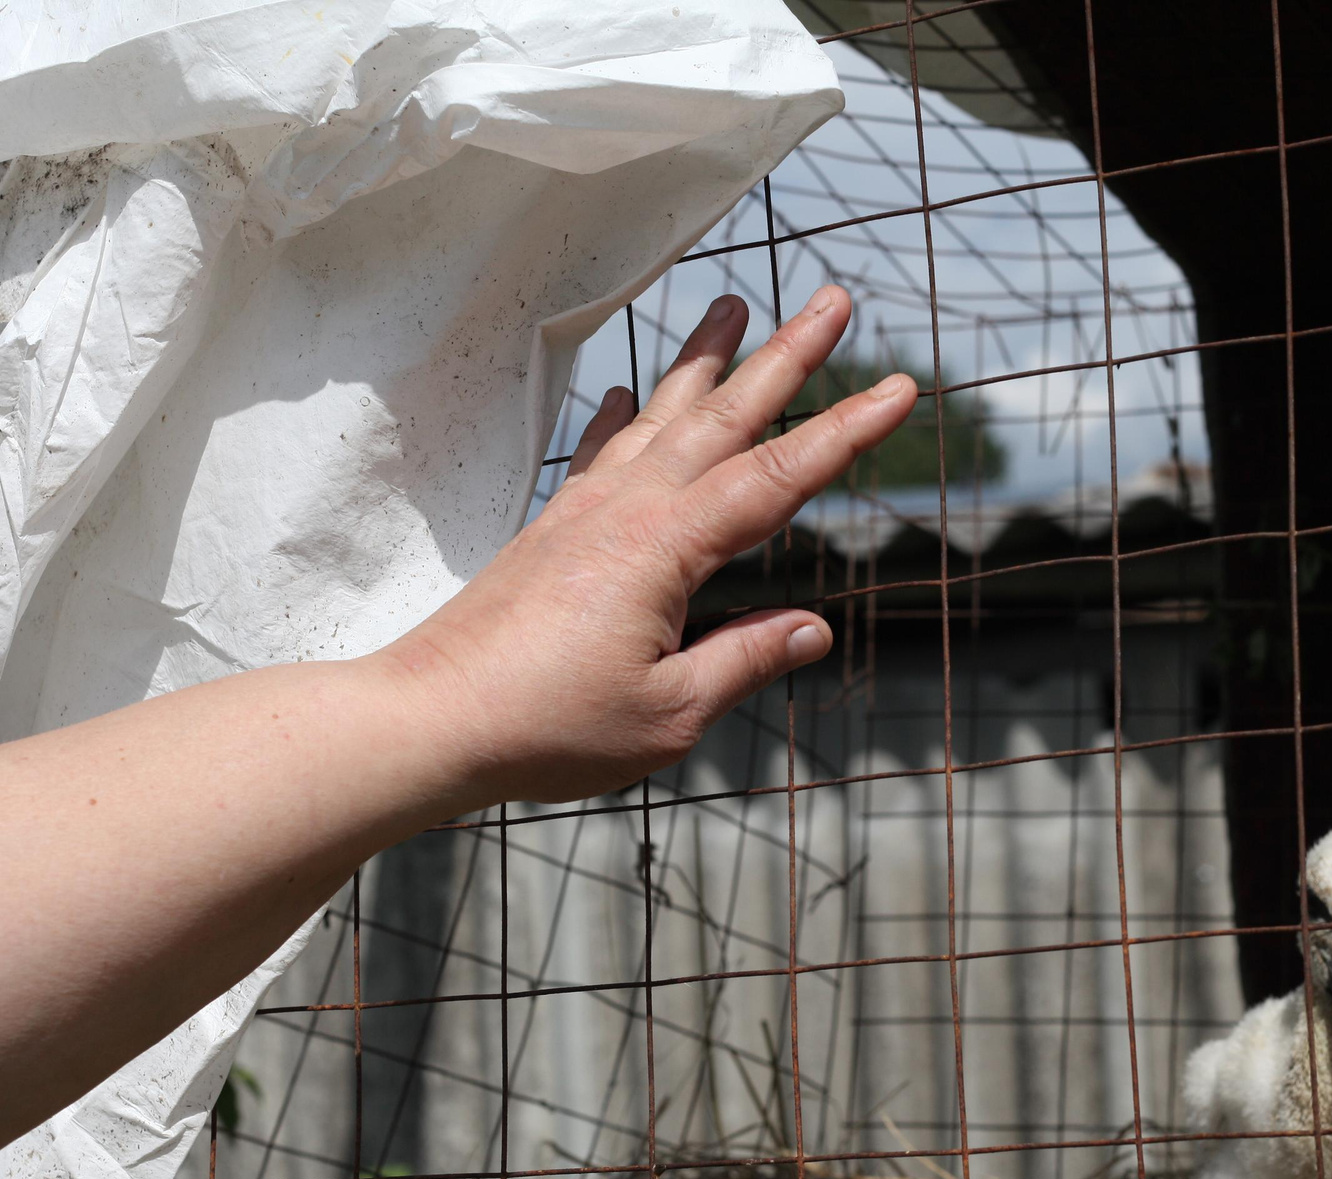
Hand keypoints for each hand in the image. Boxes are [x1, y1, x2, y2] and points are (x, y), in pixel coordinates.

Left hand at [383, 285, 914, 807]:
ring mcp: (585, 510)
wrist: (432, 718)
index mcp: (667, 548)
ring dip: (705, 361)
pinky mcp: (552, 530)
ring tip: (733, 307)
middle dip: (786, 356)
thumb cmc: (548, 726)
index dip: (846, 432)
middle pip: (724, 415)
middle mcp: (628, 509)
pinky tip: (631, 393)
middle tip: (832, 299)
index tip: (899, 388)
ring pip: (662, 415)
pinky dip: (626, 415)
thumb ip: (743, 662)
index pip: (779, 478)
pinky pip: (602, 450)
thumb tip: (811, 630)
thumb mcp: (668, 713)